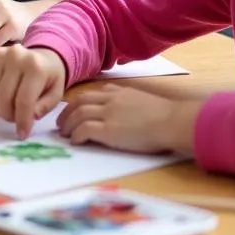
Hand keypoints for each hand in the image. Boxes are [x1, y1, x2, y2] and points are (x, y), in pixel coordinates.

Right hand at [0, 45, 66, 137]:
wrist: (41, 56)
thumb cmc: (49, 77)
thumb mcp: (55, 94)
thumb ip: (44, 107)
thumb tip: (28, 116)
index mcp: (35, 67)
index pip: (24, 100)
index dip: (22, 121)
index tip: (22, 134)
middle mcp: (15, 57)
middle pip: (3, 97)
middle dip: (7, 116)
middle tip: (13, 120)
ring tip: (6, 110)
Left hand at [57, 86, 200, 154]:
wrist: (173, 121)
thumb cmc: (166, 115)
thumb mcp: (142, 99)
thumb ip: (127, 100)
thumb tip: (122, 108)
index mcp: (118, 92)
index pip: (92, 94)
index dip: (79, 103)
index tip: (73, 111)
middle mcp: (110, 100)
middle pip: (79, 101)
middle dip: (66, 112)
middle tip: (61, 123)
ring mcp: (108, 114)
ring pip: (78, 114)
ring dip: (68, 124)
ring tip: (64, 134)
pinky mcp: (108, 130)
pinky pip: (85, 129)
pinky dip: (76, 135)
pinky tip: (75, 142)